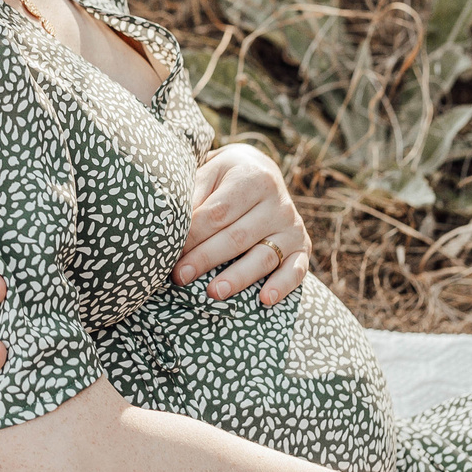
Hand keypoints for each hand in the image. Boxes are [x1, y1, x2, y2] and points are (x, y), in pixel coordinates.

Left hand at [174, 144, 311, 306]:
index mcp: (252, 178)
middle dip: (205, 259)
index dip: (192, 236)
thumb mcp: (208, 173)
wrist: (260, 172)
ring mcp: (291, 226)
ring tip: (213, 293)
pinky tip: (266, 299)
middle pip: (237, 237)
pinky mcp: (302, 246)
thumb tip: (171, 226)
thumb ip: (193, 195)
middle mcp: (277, 202)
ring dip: (238, 278)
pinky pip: (296, 269)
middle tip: (180, 277)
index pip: (217, 213)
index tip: (169, 253)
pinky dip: (282, 285)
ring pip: (263, 256)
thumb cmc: (224, 179)